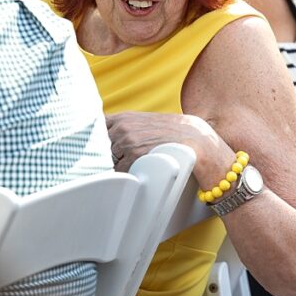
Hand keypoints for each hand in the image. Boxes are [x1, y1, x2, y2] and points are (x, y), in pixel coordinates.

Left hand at [107, 111, 224, 181]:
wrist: (198, 142)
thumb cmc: (177, 136)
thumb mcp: (150, 124)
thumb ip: (130, 130)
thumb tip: (113, 142)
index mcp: (124, 118)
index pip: (97, 130)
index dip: (100, 143)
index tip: (103, 152)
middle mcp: (122, 128)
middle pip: (101, 148)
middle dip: (110, 157)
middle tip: (123, 163)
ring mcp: (126, 142)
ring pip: (110, 161)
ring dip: (119, 167)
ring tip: (137, 169)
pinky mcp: (134, 157)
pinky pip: (121, 172)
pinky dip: (127, 176)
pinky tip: (141, 174)